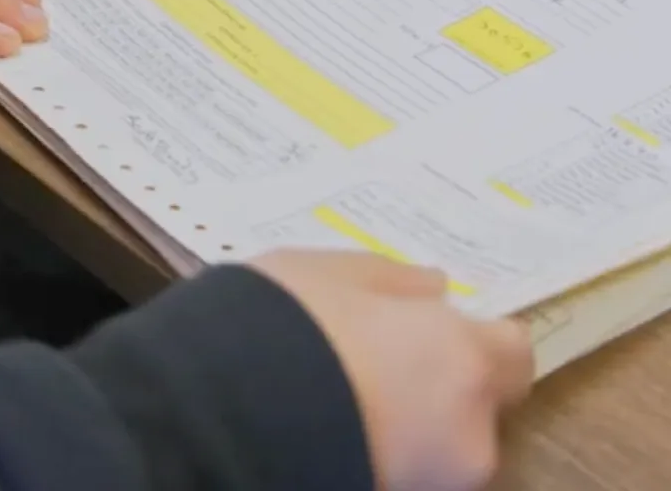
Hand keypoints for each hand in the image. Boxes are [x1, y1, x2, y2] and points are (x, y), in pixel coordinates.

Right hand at [250, 250, 533, 490]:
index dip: (478, 336)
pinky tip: (327, 417)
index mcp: (464, 362)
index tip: (436, 323)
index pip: (513, 354)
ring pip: (433, 442)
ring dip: (405, 419)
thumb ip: (394, 280)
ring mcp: (428, 481)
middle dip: (437, 382)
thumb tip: (435, 289)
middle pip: (473, 404)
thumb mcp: (334, 271)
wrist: (227, 411)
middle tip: (375, 353)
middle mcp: (466, 434)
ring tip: (338, 387)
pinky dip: (374, 442)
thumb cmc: (291, 321)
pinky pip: (397, 463)